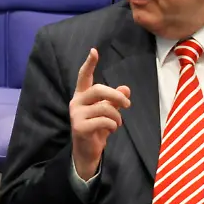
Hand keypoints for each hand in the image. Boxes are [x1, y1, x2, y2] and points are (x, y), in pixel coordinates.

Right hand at [71, 48, 130, 179]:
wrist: (87, 152)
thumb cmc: (97, 130)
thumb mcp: (107, 113)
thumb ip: (115, 100)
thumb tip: (126, 88)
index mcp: (82, 96)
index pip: (83, 76)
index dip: (89, 64)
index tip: (94, 51)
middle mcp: (76, 102)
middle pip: (98, 89)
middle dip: (116, 95)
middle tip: (128, 104)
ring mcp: (76, 115)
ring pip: (104, 107)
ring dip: (117, 116)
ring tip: (117, 124)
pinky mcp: (79, 127)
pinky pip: (103, 121)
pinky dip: (112, 125)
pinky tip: (111, 130)